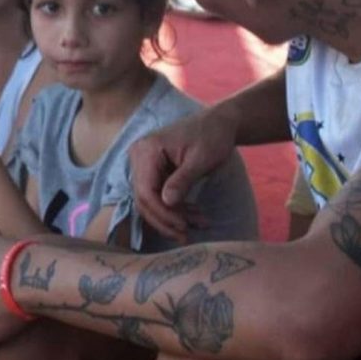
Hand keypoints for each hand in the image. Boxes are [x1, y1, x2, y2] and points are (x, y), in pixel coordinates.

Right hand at [130, 110, 236, 241]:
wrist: (220, 123)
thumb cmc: (212, 136)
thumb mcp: (200, 159)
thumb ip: (182, 180)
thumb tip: (167, 203)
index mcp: (147, 150)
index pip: (145, 191)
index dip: (162, 213)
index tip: (182, 227)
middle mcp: (140, 157)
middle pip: (145, 199)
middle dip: (166, 219)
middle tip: (186, 236)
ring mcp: (146, 164)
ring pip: (152, 201)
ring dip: (174, 216)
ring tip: (199, 224)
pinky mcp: (155, 171)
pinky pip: (160, 195)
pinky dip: (177, 208)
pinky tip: (196, 216)